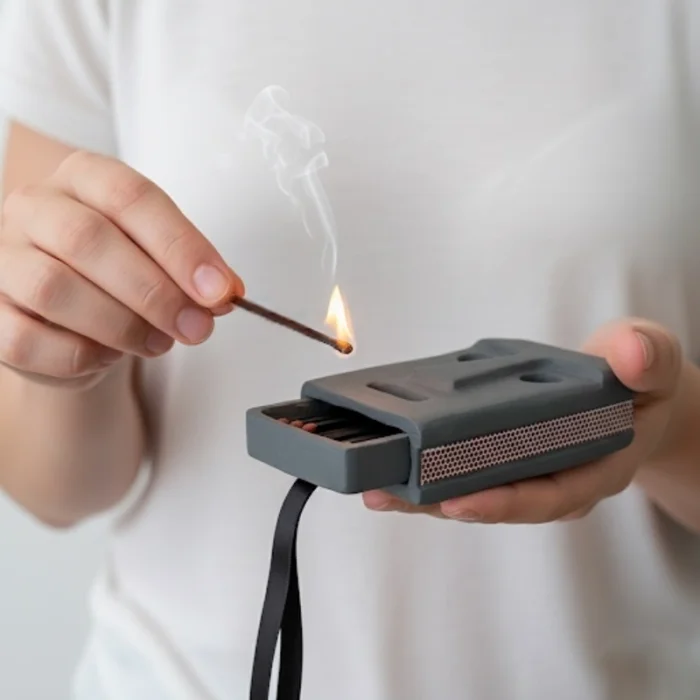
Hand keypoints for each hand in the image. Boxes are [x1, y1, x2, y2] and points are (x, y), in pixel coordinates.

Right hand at [0, 151, 242, 389]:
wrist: (69, 316)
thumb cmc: (117, 275)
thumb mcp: (161, 259)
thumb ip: (191, 272)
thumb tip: (223, 294)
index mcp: (83, 178)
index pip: (131, 197)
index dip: (180, 246)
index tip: (219, 289)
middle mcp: (33, 207)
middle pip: (88, 240)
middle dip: (154, 292)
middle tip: (196, 326)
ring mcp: (1, 258)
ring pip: (53, 289)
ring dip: (121, 325)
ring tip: (158, 342)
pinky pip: (27, 339)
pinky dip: (79, 355)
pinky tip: (107, 353)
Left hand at [363, 319, 682, 523]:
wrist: (631, 392)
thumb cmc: (639, 382)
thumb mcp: (654, 362)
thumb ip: (646, 359)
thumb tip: (630, 356)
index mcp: (595, 465)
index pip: (549, 495)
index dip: (504, 502)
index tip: (459, 501)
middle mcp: (556, 478)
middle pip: (496, 501)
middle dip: (440, 503)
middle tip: (389, 494)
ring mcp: (528, 471)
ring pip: (473, 491)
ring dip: (423, 494)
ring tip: (376, 487)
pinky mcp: (505, 457)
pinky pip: (466, 469)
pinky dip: (429, 470)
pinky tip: (394, 464)